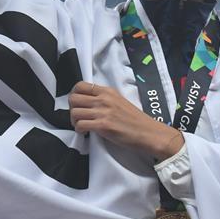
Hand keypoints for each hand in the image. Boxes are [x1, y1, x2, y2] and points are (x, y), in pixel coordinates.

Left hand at [69, 81, 184, 161]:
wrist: (148, 132)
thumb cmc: (135, 120)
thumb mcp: (119, 101)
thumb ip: (104, 99)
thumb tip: (88, 102)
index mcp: (107, 91)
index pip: (80, 86)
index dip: (74, 95)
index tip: (77, 104)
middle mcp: (103, 99)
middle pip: (73, 98)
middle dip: (71, 109)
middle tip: (78, 117)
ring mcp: (103, 112)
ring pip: (74, 112)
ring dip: (74, 121)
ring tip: (81, 125)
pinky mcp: (103, 125)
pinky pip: (80, 125)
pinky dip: (79, 130)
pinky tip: (85, 132)